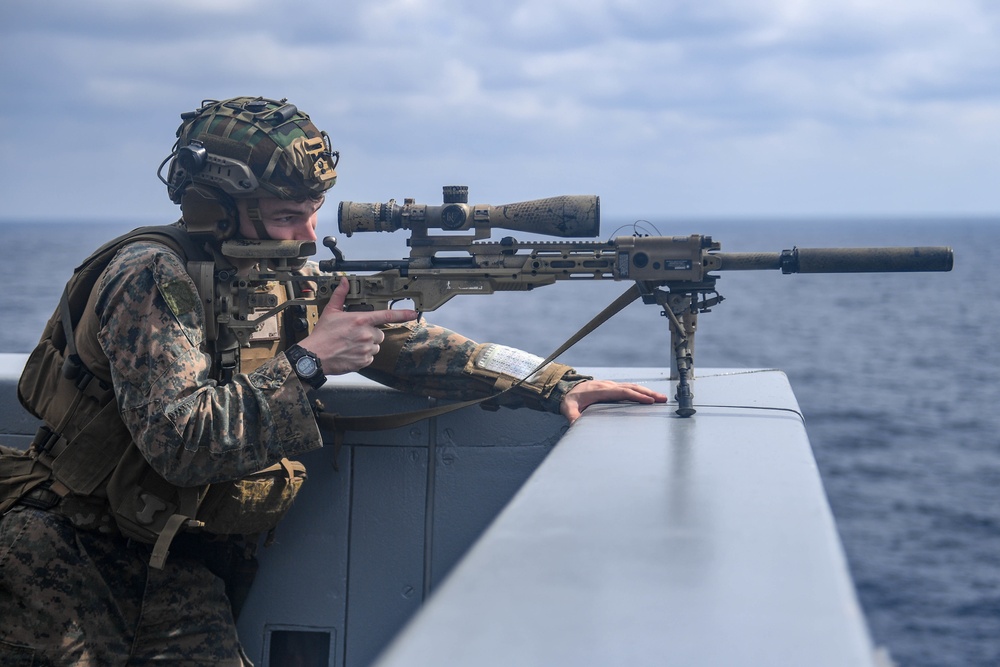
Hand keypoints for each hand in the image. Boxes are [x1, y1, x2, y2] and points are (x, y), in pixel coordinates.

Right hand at [299, 278, 418, 374]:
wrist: (316, 356)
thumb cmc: (322, 335)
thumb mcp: (331, 311)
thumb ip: (340, 296)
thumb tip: (344, 282)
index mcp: (361, 320)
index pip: (387, 316)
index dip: (403, 314)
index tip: (413, 314)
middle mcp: (367, 334)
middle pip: (379, 333)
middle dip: (371, 333)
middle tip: (355, 334)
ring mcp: (367, 349)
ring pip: (375, 345)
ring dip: (368, 344)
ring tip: (351, 343)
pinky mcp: (364, 361)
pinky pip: (370, 357)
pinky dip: (363, 355)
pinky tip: (351, 352)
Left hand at [560, 380, 667, 422]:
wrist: (566, 388)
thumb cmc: (570, 400)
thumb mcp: (568, 408)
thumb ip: (572, 416)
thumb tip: (575, 425)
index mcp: (600, 391)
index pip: (622, 392)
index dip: (636, 396)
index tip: (649, 401)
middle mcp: (608, 386)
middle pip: (631, 388)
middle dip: (648, 393)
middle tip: (663, 399)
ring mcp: (611, 385)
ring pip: (632, 386)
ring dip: (647, 392)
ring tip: (661, 398)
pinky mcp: (612, 387)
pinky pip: (629, 388)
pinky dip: (640, 391)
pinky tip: (649, 396)